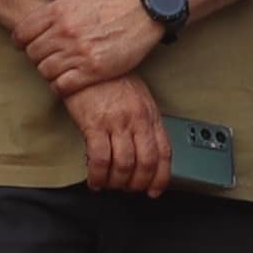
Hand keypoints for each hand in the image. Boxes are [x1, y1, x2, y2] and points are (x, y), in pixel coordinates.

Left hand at [14, 0, 160, 95]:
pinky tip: (66, 80)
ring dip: (48, 71)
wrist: (145, 12)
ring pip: (46, 71)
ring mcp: (80, 52)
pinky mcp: (94, 70)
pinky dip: (60, 86)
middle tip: (46, 55)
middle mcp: (66, 32)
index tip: (28, 43)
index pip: (22, 34)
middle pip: (33, 54)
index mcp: (58, 11)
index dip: (21, 40)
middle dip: (36, 56)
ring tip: (57, 66)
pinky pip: (63, 86)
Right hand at [67, 74, 170, 196]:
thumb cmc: (111, 80)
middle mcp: (137, 120)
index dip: (161, 177)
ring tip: (109, 184)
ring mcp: (116, 123)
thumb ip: (144, 123)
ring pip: (123, 165)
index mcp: (150, 115)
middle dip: (137, 184)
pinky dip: (98, 176)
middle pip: (145, 164)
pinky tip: (94, 180)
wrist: (88, 64)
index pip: (164, 153)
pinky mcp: (94, 125)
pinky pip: (99, 159)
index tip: (154, 189)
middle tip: (128, 189)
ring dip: (116, 182)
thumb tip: (146, 149)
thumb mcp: (138, 98)